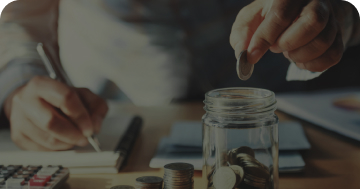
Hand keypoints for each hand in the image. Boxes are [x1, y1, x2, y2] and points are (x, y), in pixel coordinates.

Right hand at [3, 76, 108, 150]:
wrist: (33, 101)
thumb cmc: (60, 98)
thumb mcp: (83, 95)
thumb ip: (96, 107)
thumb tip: (95, 126)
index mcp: (41, 84)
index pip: (65, 98)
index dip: (81, 116)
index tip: (90, 128)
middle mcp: (25, 99)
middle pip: (51, 122)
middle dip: (73, 134)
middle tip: (84, 138)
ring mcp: (18, 119)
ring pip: (47, 139)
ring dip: (67, 143)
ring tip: (74, 138)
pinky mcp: (17, 136)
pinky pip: (42, 149)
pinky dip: (58, 149)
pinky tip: (63, 141)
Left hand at [230, 0, 355, 71]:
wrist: (303, 11)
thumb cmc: (272, 15)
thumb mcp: (252, 18)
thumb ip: (242, 34)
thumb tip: (243, 53)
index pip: (280, 14)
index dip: (264, 38)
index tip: (252, 56)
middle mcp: (315, 1)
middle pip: (312, 22)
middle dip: (288, 42)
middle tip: (276, 47)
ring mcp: (331, 18)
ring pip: (323, 41)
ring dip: (299, 55)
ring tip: (288, 51)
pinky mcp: (339, 36)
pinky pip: (332, 56)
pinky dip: (312, 64)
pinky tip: (300, 59)